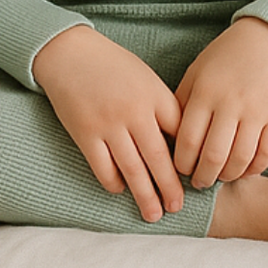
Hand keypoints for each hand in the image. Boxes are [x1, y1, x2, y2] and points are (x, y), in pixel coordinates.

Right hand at [33, 24, 184, 220]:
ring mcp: (109, 124)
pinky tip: (121, 190)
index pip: (180, 134)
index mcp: (156, 96)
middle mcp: (135, 112)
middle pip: (159, 157)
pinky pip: (102, 167)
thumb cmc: (113, 66)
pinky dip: (113, 182)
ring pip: (132, 169)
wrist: (71, 53)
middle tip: (178, 208)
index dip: (190, 158)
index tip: (197, 176)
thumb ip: (163, 107)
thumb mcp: (146, 79)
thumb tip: (180, 143)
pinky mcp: (85, 134)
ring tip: (154, 214)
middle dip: (170, 186)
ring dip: (145, 194)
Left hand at [173, 17, 267, 188]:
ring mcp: (257, 111)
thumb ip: (182, 102)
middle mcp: (230, 103)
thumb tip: (169, 138)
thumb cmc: (227, 56)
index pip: (187, 141)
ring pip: (239, 160)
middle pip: (212, 156)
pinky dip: (253, 169)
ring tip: (220, 177)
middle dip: (202, 177)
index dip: (181, 164)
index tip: (180, 170)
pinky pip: (266, 154)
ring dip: (227, 176)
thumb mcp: (197, 71)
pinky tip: (244, 170)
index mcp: (206, 92)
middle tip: (199, 182)